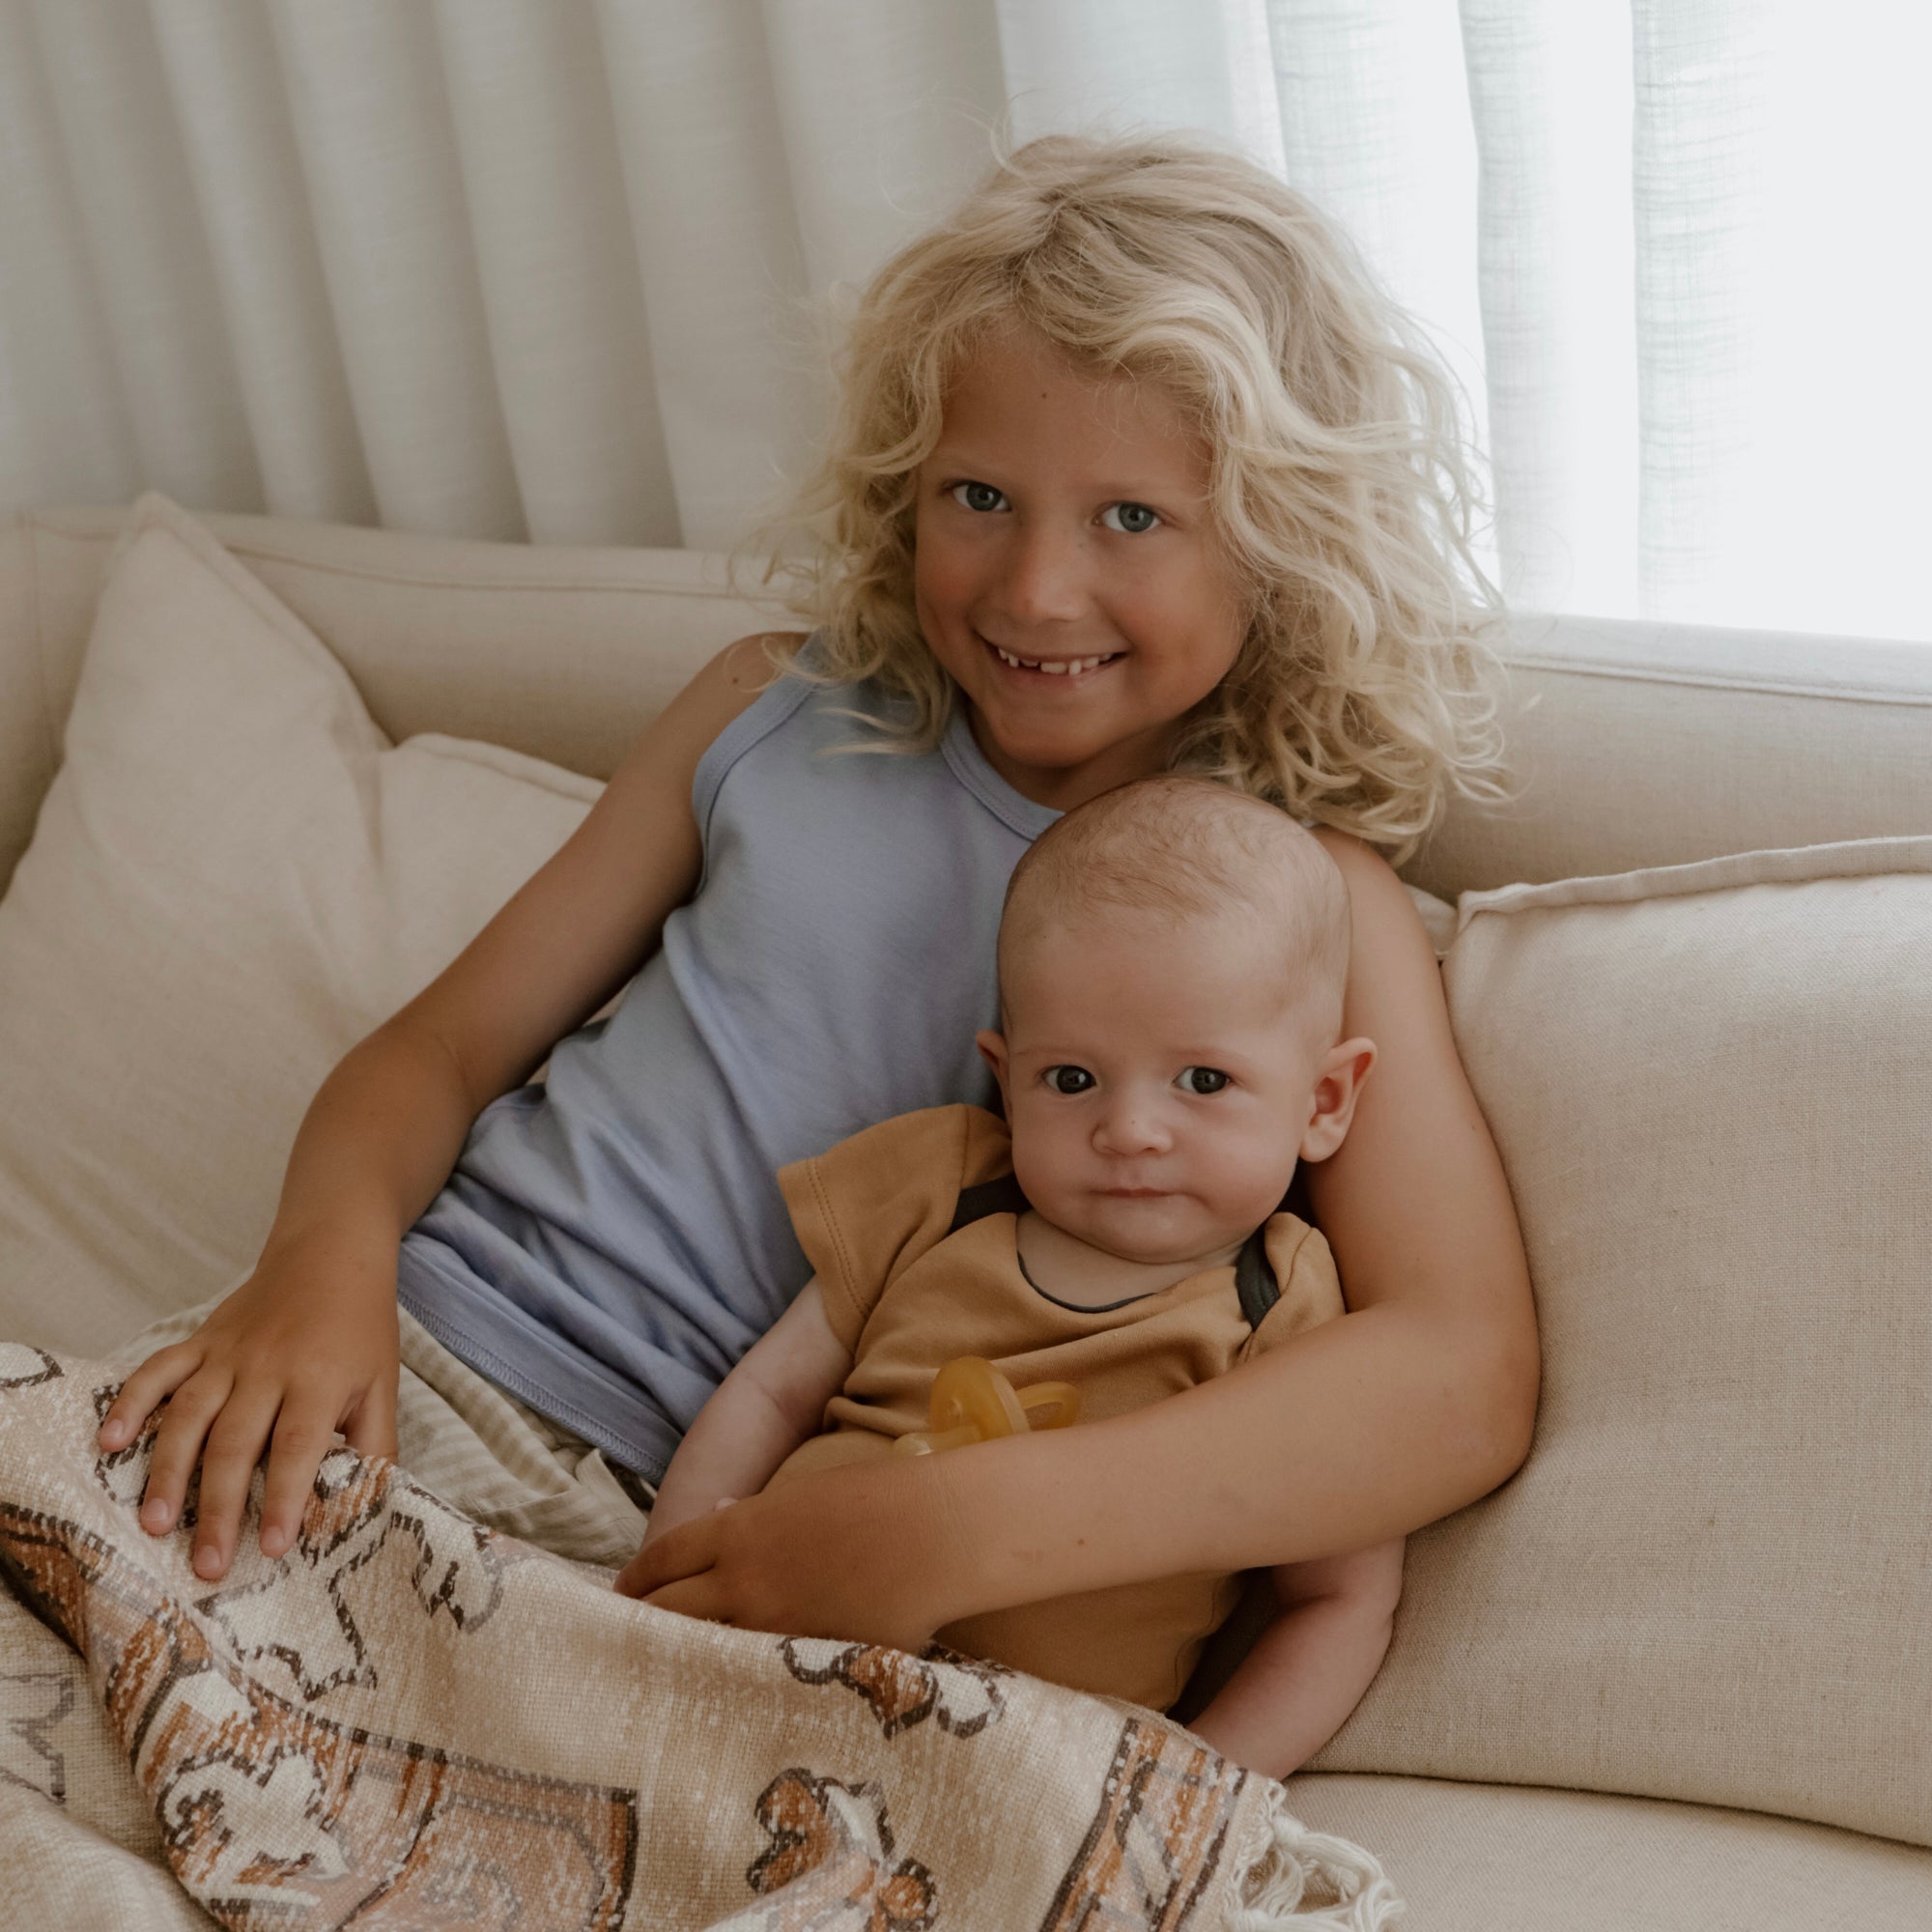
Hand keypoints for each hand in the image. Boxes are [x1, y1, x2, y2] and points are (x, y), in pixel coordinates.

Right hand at [97, 1229, 400, 1580]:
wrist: (331, 1254)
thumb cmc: (360, 1329)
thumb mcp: (383, 1384)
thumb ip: (377, 1445)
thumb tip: (370, 1505)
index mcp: (319, 1381)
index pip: (298, 1446)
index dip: (287, 1498)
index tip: (275, 1548)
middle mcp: (268, 1368)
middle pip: (237, 1444)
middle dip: (221, 1508)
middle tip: (207, 1565)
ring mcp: (226, 1354)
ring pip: (190, 1416)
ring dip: (169, 1471)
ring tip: (155, 1523)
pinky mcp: (199, 1341)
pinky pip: (158, 1371)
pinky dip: (130, 1403)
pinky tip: (109, 1443)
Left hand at [615, 1456, 965, 1651]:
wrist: (935, 1534)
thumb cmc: (877, 1500)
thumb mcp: (802, 1494)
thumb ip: (752, 1516)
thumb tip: (716, 1516)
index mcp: (739, 1529)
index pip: (663, 1557)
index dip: (635, 1580)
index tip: (620, 1596)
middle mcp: (742, 1580)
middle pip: (664, 1611)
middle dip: (639, 1627)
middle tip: (624, 1645)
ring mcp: (771, 1625)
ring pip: (699, 1652)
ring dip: (678, 1662)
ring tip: (661, 1680)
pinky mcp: (803, 1662)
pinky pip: (748, 1678)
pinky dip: (730, 1684)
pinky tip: (721, 1698)